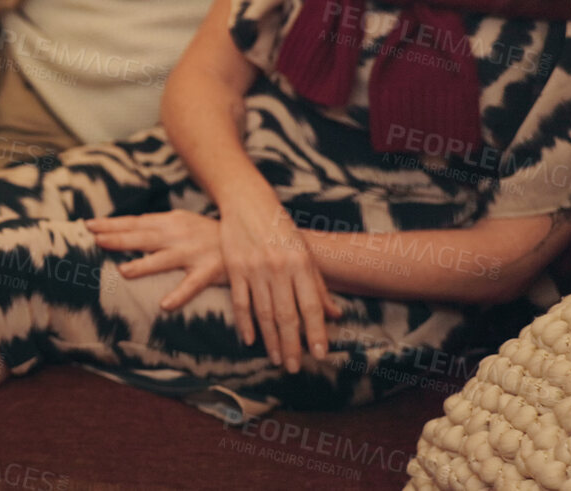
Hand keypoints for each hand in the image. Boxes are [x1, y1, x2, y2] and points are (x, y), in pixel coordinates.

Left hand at [86, 211, 228, 310]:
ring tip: (123, 271)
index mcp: (170, 222)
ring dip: (143, 265)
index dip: (112, 224)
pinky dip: (179, 295)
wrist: (250, 236)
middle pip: (143, 237)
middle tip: (95, 239)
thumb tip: (125, 230)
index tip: (89, 225)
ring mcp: (193, 252)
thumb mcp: (181, 224)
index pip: (136, 222)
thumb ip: (156, 228)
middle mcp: (179, 235)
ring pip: (163, 259)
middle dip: (118, 238)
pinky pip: (192, 285)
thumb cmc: (208, 233)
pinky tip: (165, 305)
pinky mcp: (209, 270)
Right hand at [215, 198, 336, 372]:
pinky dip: (244, 323)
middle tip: (294, 367)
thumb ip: (319, 286)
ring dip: (270, 340)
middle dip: (292, 344)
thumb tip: (336, 316)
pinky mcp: (234, 269)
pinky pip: (240, 302)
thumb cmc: (282, 229)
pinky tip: (250, 340)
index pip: (311, 306)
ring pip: (263, 313)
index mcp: (301, 265)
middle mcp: (278, 268)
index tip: (319, 354)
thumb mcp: (305, 254)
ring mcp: (254, 269)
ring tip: (277, 359)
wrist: (248, 204)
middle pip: (286, 315)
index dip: (316, 332)